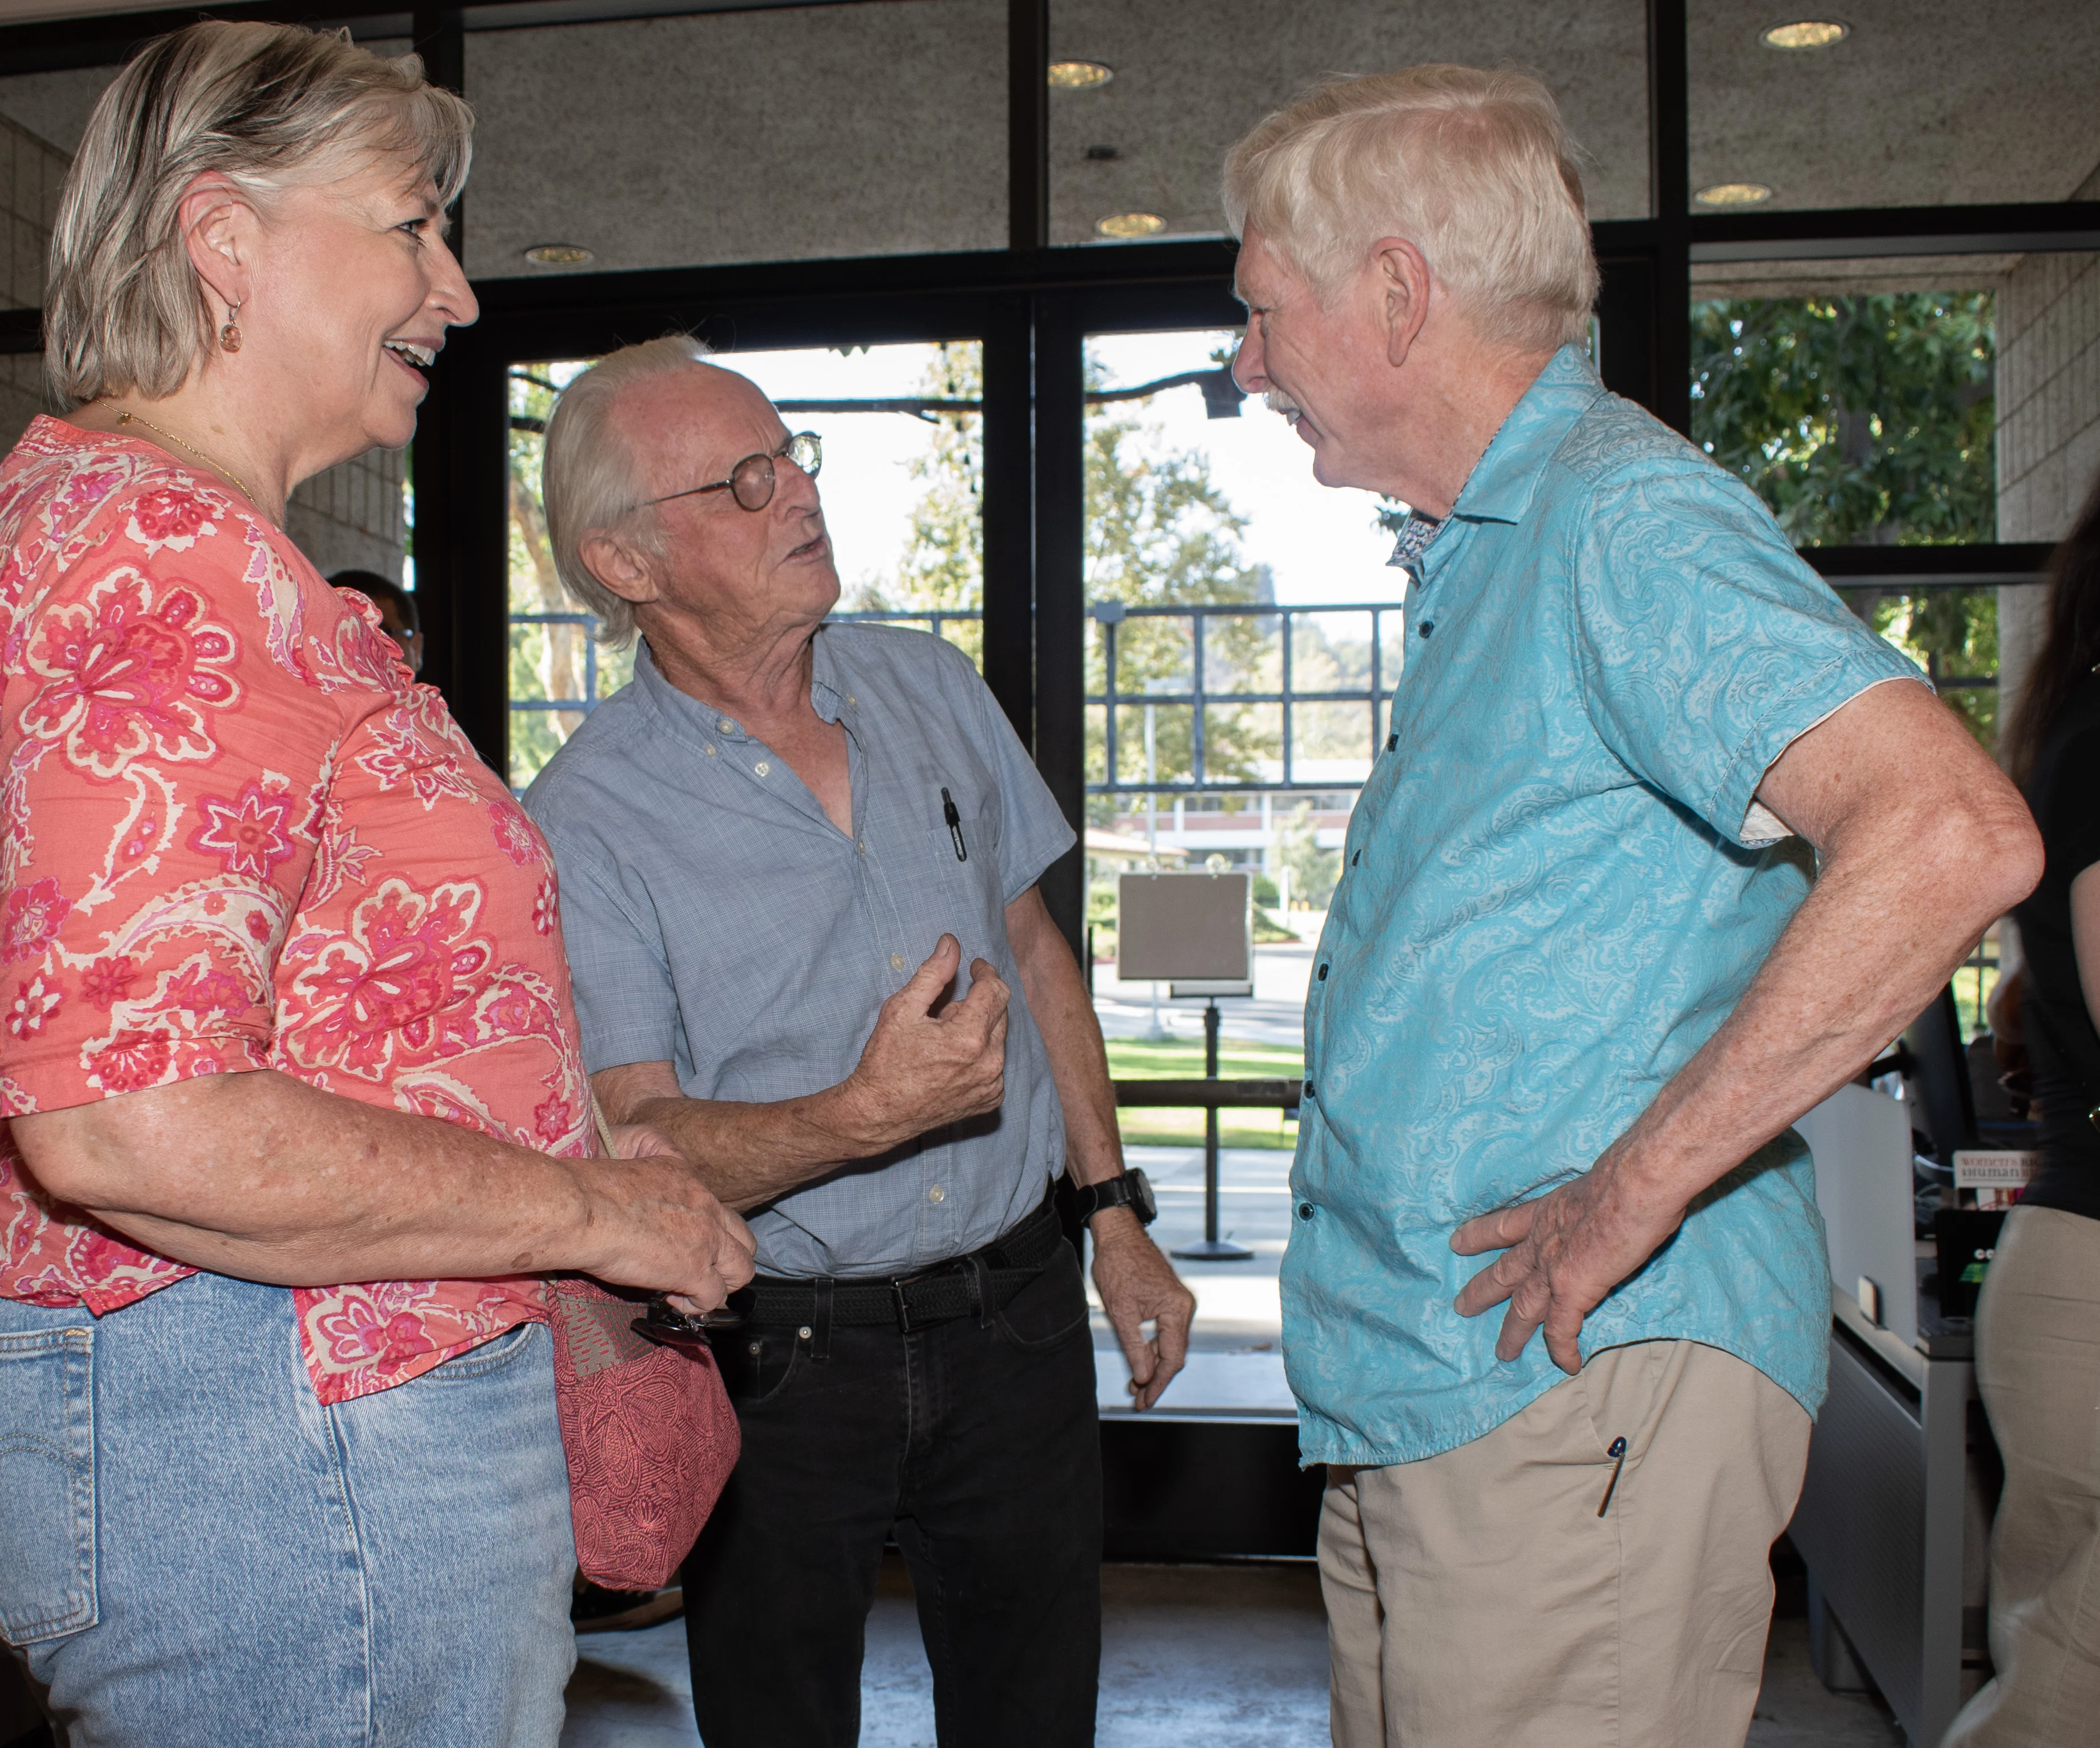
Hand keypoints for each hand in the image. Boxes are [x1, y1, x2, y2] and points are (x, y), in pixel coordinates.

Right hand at [582, 1123, 756, 1311]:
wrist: (582, 1208)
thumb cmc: (593, 1183)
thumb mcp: (631, 1147)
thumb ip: (649, 1147)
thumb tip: (642, 1149)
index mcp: (691, 1181)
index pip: (720, 1211)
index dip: (708, 1233)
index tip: (684, 1244)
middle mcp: (706, 1209)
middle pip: (745, 1241)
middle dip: (729, 1260)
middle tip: (702, 1271)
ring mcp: (705, 1241)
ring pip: (741, 1271)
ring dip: (720, 1286)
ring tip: (692, 1291)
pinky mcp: (692, 1270)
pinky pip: (713, 1297)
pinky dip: (697, 1306)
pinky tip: (674, 1301)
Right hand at [836, 934, 1009, 1150]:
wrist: (880, 1114)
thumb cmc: (885, 1061)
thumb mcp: (901, 1009)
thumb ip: (932, 974)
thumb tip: (951, 943)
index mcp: (969, 1037)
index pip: (995, 989)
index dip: (985, 972)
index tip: (974, 967)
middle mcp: (989, 1063)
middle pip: (1001, 1011)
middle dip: (977, 1002)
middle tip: (944, 1011)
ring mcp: (992, 1084)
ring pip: (999, 1037)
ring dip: (979, 1028)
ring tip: (943, 1039)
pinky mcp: (990, 1099)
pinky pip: (996, 1063)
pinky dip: (981, 1054)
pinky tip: (951, 1061)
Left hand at [1089, 1208, 1193, 1409]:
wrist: (1117, 1232)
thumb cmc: (1118, 1264)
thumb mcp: (1121, 1311)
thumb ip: (1134, 1347)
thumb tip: (1143, 1378)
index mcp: (1177, 1309)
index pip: (1172, 1357)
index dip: (1158, 1382)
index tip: (1145, 1400)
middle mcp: (1184, 1307)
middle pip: (1173, 1354)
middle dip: (1155, 1378)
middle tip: (1139, 1401)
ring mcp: (1177, 1303)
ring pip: (1168, 1344)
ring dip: (1153, 1366)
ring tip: (1136, 1387)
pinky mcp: (1167, 1300)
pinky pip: (1164, 1331)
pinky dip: (1152, 1349)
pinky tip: (1140, 1362)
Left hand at [1450, 1151, 1687, 1373]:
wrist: (1634, 1186)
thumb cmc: (1625, 1178)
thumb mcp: (1593, 1187)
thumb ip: (1589, 1207)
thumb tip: (1606, 1211)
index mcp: (1546, 1213)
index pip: (1505, 1226)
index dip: (1479, 1235)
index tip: (1457, 1242)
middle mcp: (1541, 1242)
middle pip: (1504, 1272)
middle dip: (1482, 1291)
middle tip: (1461, 1307)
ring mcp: (1553, 1269)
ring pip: (1524, 1308)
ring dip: (1513, 1332)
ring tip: (1503, 1352)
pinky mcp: (1572, 1291)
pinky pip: (1563, 1329)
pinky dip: (1563, 1349)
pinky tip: (1567, 1365)